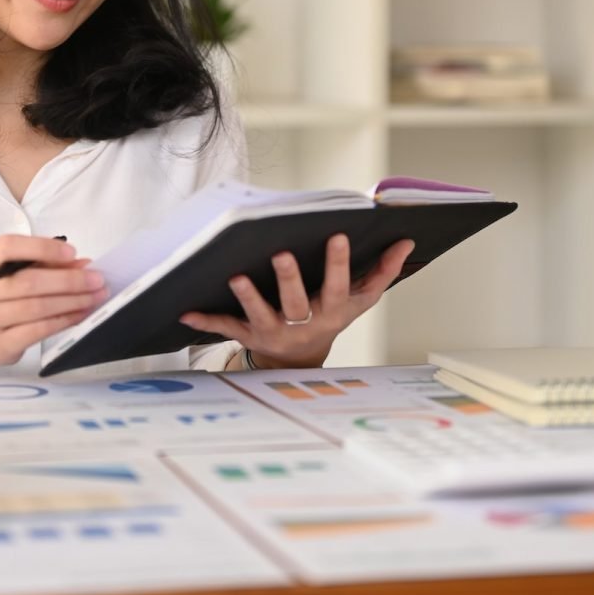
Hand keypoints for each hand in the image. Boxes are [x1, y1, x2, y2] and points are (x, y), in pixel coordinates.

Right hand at [0, 236, 106, 371]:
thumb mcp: (14, 273)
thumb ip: (45, 264)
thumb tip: (83, 265)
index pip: (7, 247)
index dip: (42, 247)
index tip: (72, 252)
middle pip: (27, 282)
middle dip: (68, 280)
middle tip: (96, 279)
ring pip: (35, 308)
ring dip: (71, 301)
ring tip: (95, 297)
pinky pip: (36, 331)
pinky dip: (63, 321)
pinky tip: (80, 314)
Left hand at [179, 234, 414, 368]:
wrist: (302, 359)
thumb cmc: (332, 314)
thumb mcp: (360, 299)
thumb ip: (383, 271)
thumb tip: (407, 241)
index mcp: (331, 309)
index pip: (337, 285)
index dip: (338, 263)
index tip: (337, 235)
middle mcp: (303, 323)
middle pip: (297, 302)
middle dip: (289, 279)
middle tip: (281, 253)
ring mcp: (274, 331)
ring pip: (261, 315)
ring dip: (248, 297)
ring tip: (235, 276)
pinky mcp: (249, 336)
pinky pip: (226, 329)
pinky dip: (206, 322)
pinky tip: (185, 312)